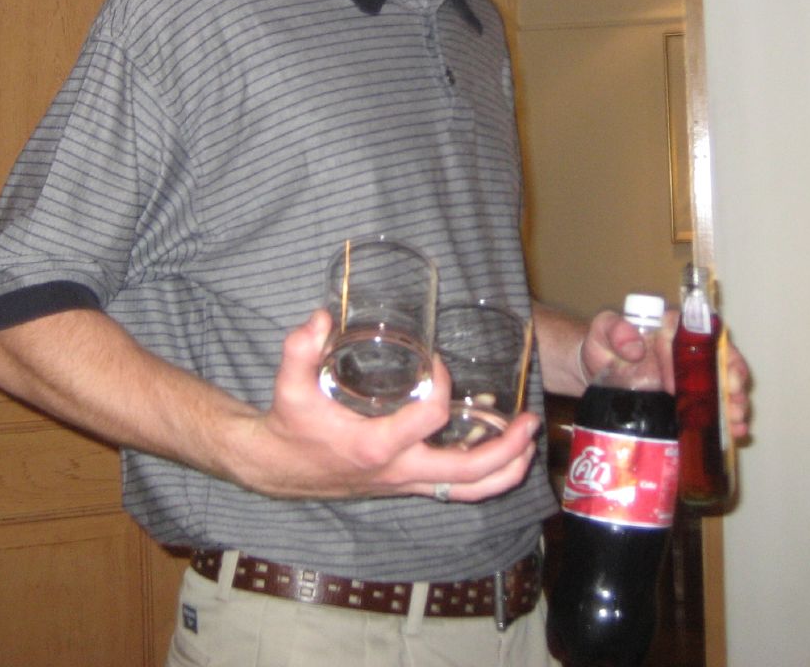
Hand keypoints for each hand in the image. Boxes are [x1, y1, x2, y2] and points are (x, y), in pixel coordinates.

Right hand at [237, 310, 540, 502]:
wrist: (278, 468)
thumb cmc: (291, 425)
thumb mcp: (288, 386)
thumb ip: (299, 349)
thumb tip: (322, 317)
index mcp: (376, 445)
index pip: (430, 417)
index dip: (442, 384)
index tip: (437, 362)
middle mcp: (399, 470)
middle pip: (466, 473)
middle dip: (504, 449)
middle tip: (530, 421)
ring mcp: (406, 483)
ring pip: (467, 492)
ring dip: (504, 471)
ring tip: (530, 445)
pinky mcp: (407, 485)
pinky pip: (455, 491)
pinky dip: (484, 479)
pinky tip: (501, 458)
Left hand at [575, 310, 753, 440]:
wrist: (595, 373)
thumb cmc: (601, 346)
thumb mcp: (602, 331)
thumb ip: (615, 329)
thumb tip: (636, 347)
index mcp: (672, 328)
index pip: (701, 333)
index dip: (712, 352)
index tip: (712, 375)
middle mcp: (687, 350)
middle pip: (720, 359)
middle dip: (732, 380)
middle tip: (735, 400)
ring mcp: (690, 376)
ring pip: (722, 384)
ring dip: (733, 402)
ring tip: (736, 421)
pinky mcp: (688, 398)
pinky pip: (712, 406)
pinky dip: (725, 418)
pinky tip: (734, 431)